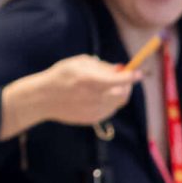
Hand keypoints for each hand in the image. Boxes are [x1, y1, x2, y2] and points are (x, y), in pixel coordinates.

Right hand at [2, 53, 143, 135]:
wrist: (43, 99)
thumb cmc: (61, 76)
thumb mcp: (79, 63)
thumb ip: (102, 66)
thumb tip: (121, 69)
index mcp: (90, 80)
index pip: (120, 80)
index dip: (132, 76)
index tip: (139, 73)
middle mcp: (93, 97)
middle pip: (123, 93)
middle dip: (127, 85)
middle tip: (124, 79)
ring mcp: (93, 110)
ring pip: (118, 102)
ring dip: (118, 93)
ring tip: (105, 85)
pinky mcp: (93, 119)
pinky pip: (110, 110)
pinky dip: (110, 102)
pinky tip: (98, 95)